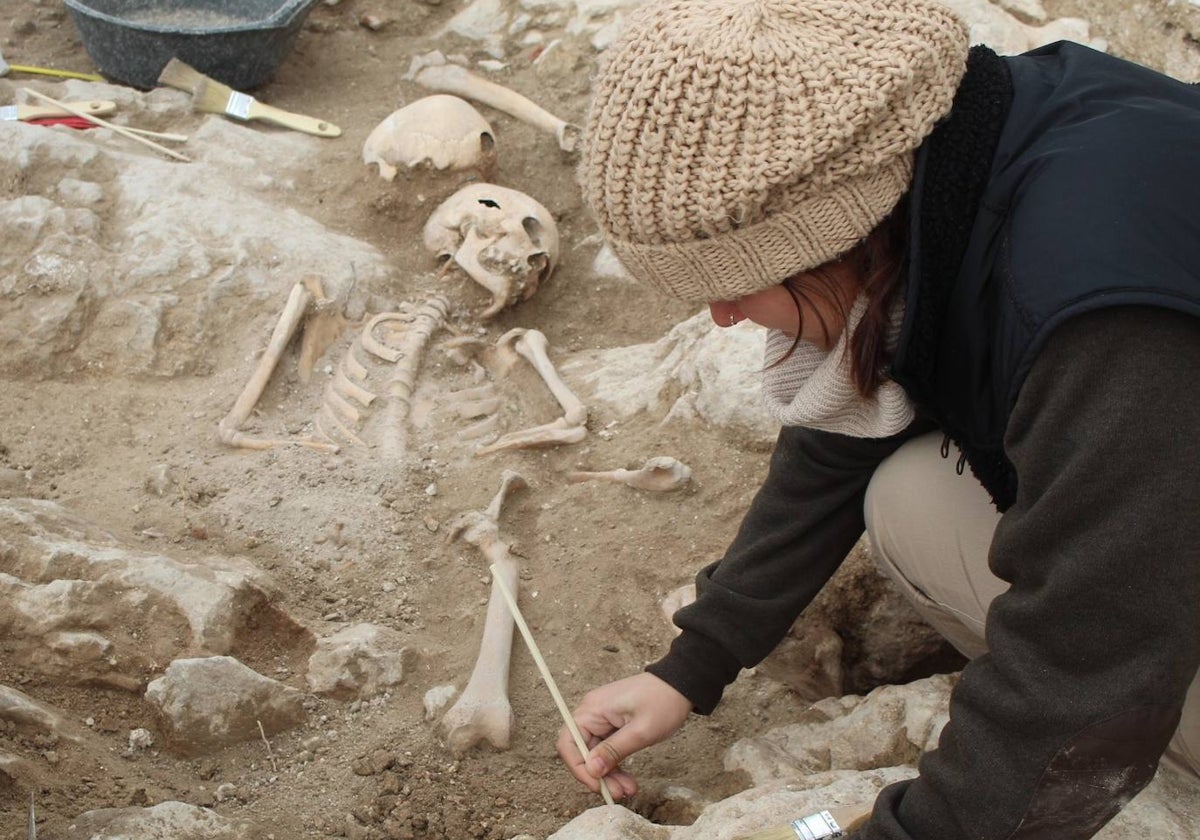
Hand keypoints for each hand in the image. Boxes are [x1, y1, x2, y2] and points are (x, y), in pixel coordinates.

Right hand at [557, 672, 691, 799]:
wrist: (681, 684)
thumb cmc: (663, 701)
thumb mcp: (640, 731)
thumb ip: (613, 751)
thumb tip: (591, 770)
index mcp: (592, 709)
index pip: (569, 744)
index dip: (580, 769)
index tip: (599, 786)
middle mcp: (592, 712)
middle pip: (582, 751)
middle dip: (598, 775)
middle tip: (618, 793)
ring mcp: (602, 718)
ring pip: (595, 753)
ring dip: (609, 774)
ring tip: (629, 789)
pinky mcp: (612, 723)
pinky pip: (606, 748)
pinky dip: (615, 764)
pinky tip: (628, 779)